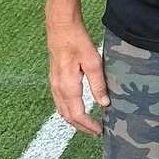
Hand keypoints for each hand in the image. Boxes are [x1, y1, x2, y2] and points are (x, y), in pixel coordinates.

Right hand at [46, 12, 108, 134]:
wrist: (60, 27)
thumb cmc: (77, 42)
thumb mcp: (93, 62)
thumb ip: (98, 84)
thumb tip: (104, 104)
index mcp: (68, 87)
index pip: (77, 114)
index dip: (88, 125)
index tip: (100, 131)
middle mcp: (57, 88)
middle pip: (67, 116)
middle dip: (81, 127)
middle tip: (95, 132)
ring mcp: (53, 84)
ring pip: (61, 110)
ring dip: (74, 120)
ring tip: (88, 124)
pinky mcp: (54, 79)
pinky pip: (59, 102)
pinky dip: (68, 111)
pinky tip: (77, 110)